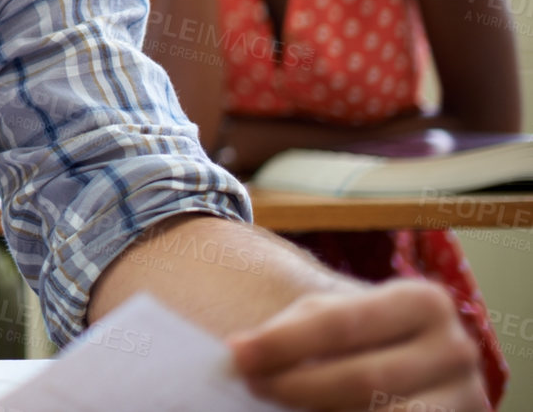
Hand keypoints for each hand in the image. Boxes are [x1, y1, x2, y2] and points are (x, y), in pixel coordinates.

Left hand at [228, 279, 487, 410]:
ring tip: (279, 408)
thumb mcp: (334, 317)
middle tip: (251, 384)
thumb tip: (242, 354)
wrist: (404, 359)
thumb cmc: (355, 336)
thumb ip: (300, 331)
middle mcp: (456, 350)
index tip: (236, 354)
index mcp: (424, 301)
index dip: (283, 342)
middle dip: (297, 385)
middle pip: (364, 378)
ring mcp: (466, 399)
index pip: (341, 323)